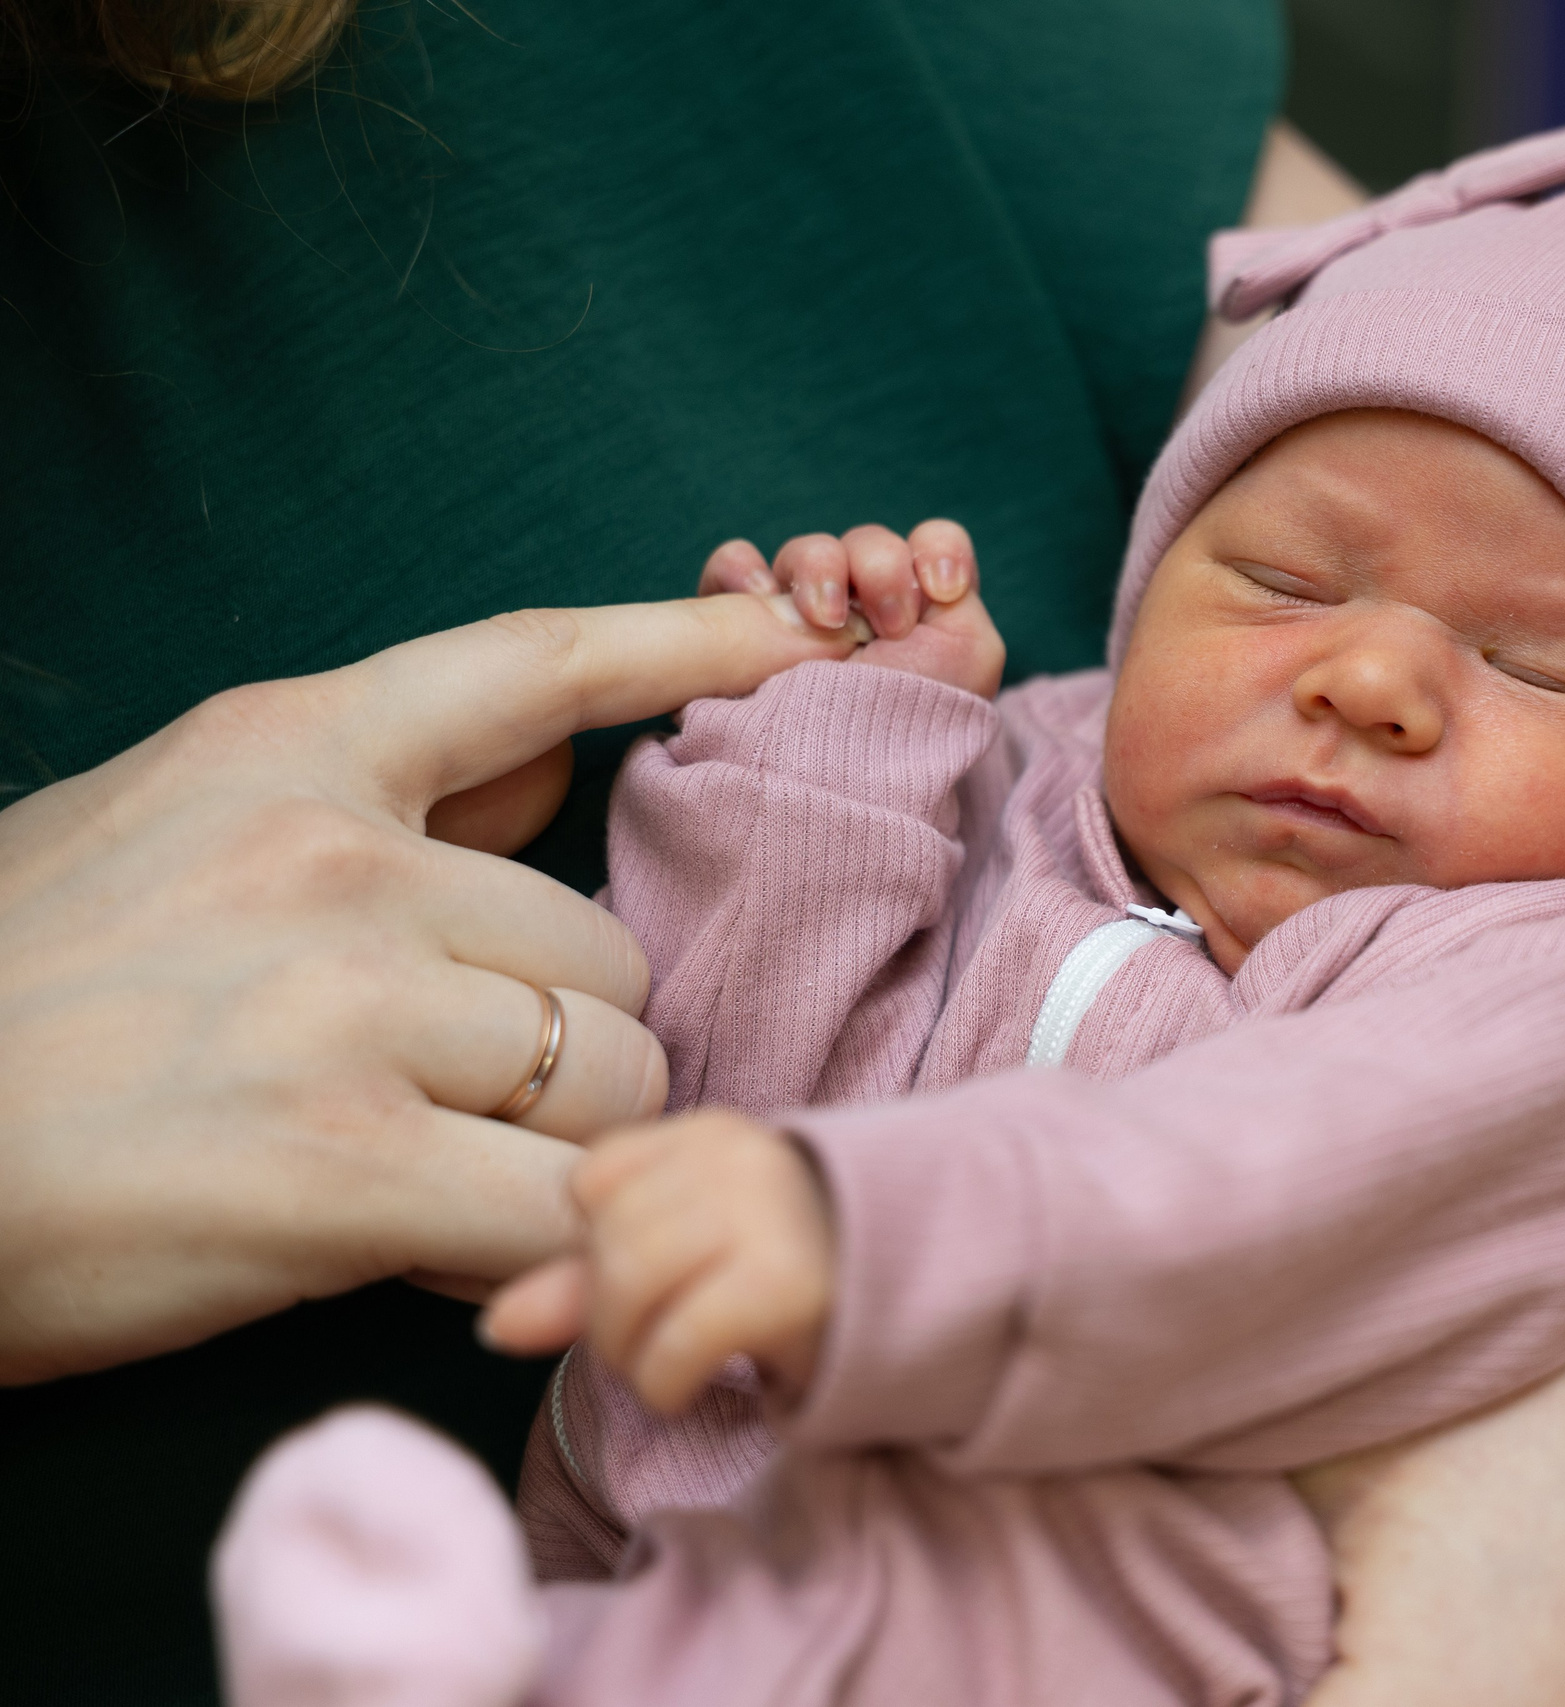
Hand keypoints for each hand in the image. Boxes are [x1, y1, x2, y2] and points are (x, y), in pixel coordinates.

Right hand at [0, 597, 857, 1385]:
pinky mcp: (340, 1170)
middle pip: (606, 948)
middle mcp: (330, 856)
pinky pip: (555, 1204)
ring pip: (611, 1072)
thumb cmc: (11, 999)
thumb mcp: (165, 825)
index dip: (691, 643)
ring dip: (557, 1144)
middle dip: (566, 1038)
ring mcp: (341, 1008)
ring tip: (426, 1169)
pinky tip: (451, 1258)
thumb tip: (551, 760)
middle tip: (447, 1096)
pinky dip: (538, 1249)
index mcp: (284, 748)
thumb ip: (378, 790)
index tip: (807, 635)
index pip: (536, 665)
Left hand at [479, 1109, 834, 1414]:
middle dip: (605, 1316)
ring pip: (628, 1286)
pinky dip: (664, 1383)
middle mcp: (740, 1161)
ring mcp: (767, 1217)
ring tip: (666, 1366)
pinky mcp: (788, 1285)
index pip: (594, 1180)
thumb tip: (495, 1326)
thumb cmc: (796, 1275)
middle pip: (606, 1241)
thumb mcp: (695, 1259)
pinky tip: (691, 1387)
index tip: (650, 1282)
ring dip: (628, 1354)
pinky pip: (675, 1343)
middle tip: (649, 1345)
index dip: (599, 1245)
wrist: (926, 1292)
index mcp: (713, 1135)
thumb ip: (591, 1279)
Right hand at [699, 520, 1006, 698]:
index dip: (937, 549)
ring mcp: (804, 621)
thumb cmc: (914, 725)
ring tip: (821, 619)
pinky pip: (734, 570)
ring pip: (808, 552)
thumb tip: (916, 564)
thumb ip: (957, 588)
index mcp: (924, 618)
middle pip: (869, 544)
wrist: (842, 775)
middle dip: (880, 568)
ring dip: (818, 567)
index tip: (939, 587)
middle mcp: (866, 614)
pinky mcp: (744, 630)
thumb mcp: (971, 656)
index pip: (933, 546)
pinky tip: (758, 597)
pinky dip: (743, 571)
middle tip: (885, 626)